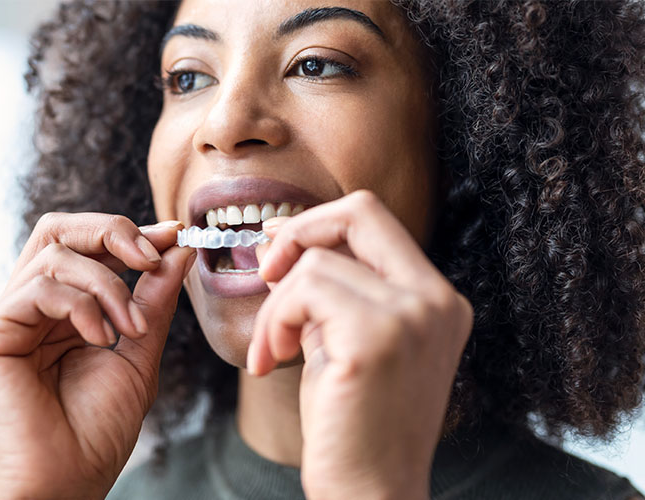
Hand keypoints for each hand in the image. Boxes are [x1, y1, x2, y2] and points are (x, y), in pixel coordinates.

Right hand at [0, 213, 195, 499]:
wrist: (68, 481)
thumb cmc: (98, 429)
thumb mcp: (139, 350)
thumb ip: (153, 298)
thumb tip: (177, 248)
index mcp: (60, 311)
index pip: (84, 247)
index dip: (127, 233)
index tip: (173, 235)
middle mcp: (28, 308)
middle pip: (58, 230)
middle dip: (111, 232)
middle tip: (150, 255)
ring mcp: (4, 319)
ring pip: (54, 254)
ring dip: (108, 284)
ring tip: (131, 328)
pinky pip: (39, 288)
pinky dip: (81, 306)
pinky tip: (101, 339)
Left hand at [249, 190, 473, 499]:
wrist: (370, 492)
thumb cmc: (352, 423)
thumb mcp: (348, 341)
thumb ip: (331, 290)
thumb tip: (282, 241)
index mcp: (436, 299)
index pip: (376, 219)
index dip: (320, 222)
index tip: (280, 249)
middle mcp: (436, 300)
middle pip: (360, 211)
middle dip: (299, 230)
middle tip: (266, 270)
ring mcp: (413, 316)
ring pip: (315, 263)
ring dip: (274, 306)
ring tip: (272, 349)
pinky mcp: (376, 338)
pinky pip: (302, 292)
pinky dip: (274, 321)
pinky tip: (272, 359)